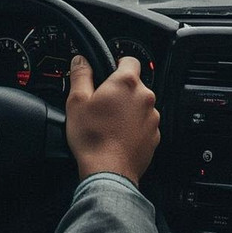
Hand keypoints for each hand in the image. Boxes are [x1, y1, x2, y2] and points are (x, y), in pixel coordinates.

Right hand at [66, 54, 159, 185]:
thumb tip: (80, 60)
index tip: (110, 72)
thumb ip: (80, 75)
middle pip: (135, 84)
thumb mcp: (77, 102)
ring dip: (129, 109)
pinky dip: (135, 127)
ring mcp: (152, 116)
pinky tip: (119, 136)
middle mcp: (144, 96)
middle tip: (104, 104)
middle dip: (121, 91)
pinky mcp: (155, 135)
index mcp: (126, 83)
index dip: (118, 64)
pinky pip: (145, 124)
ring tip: (110, 123)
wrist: (108, 173)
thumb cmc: (93, 138)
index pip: (130, 59)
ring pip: (141, 105)